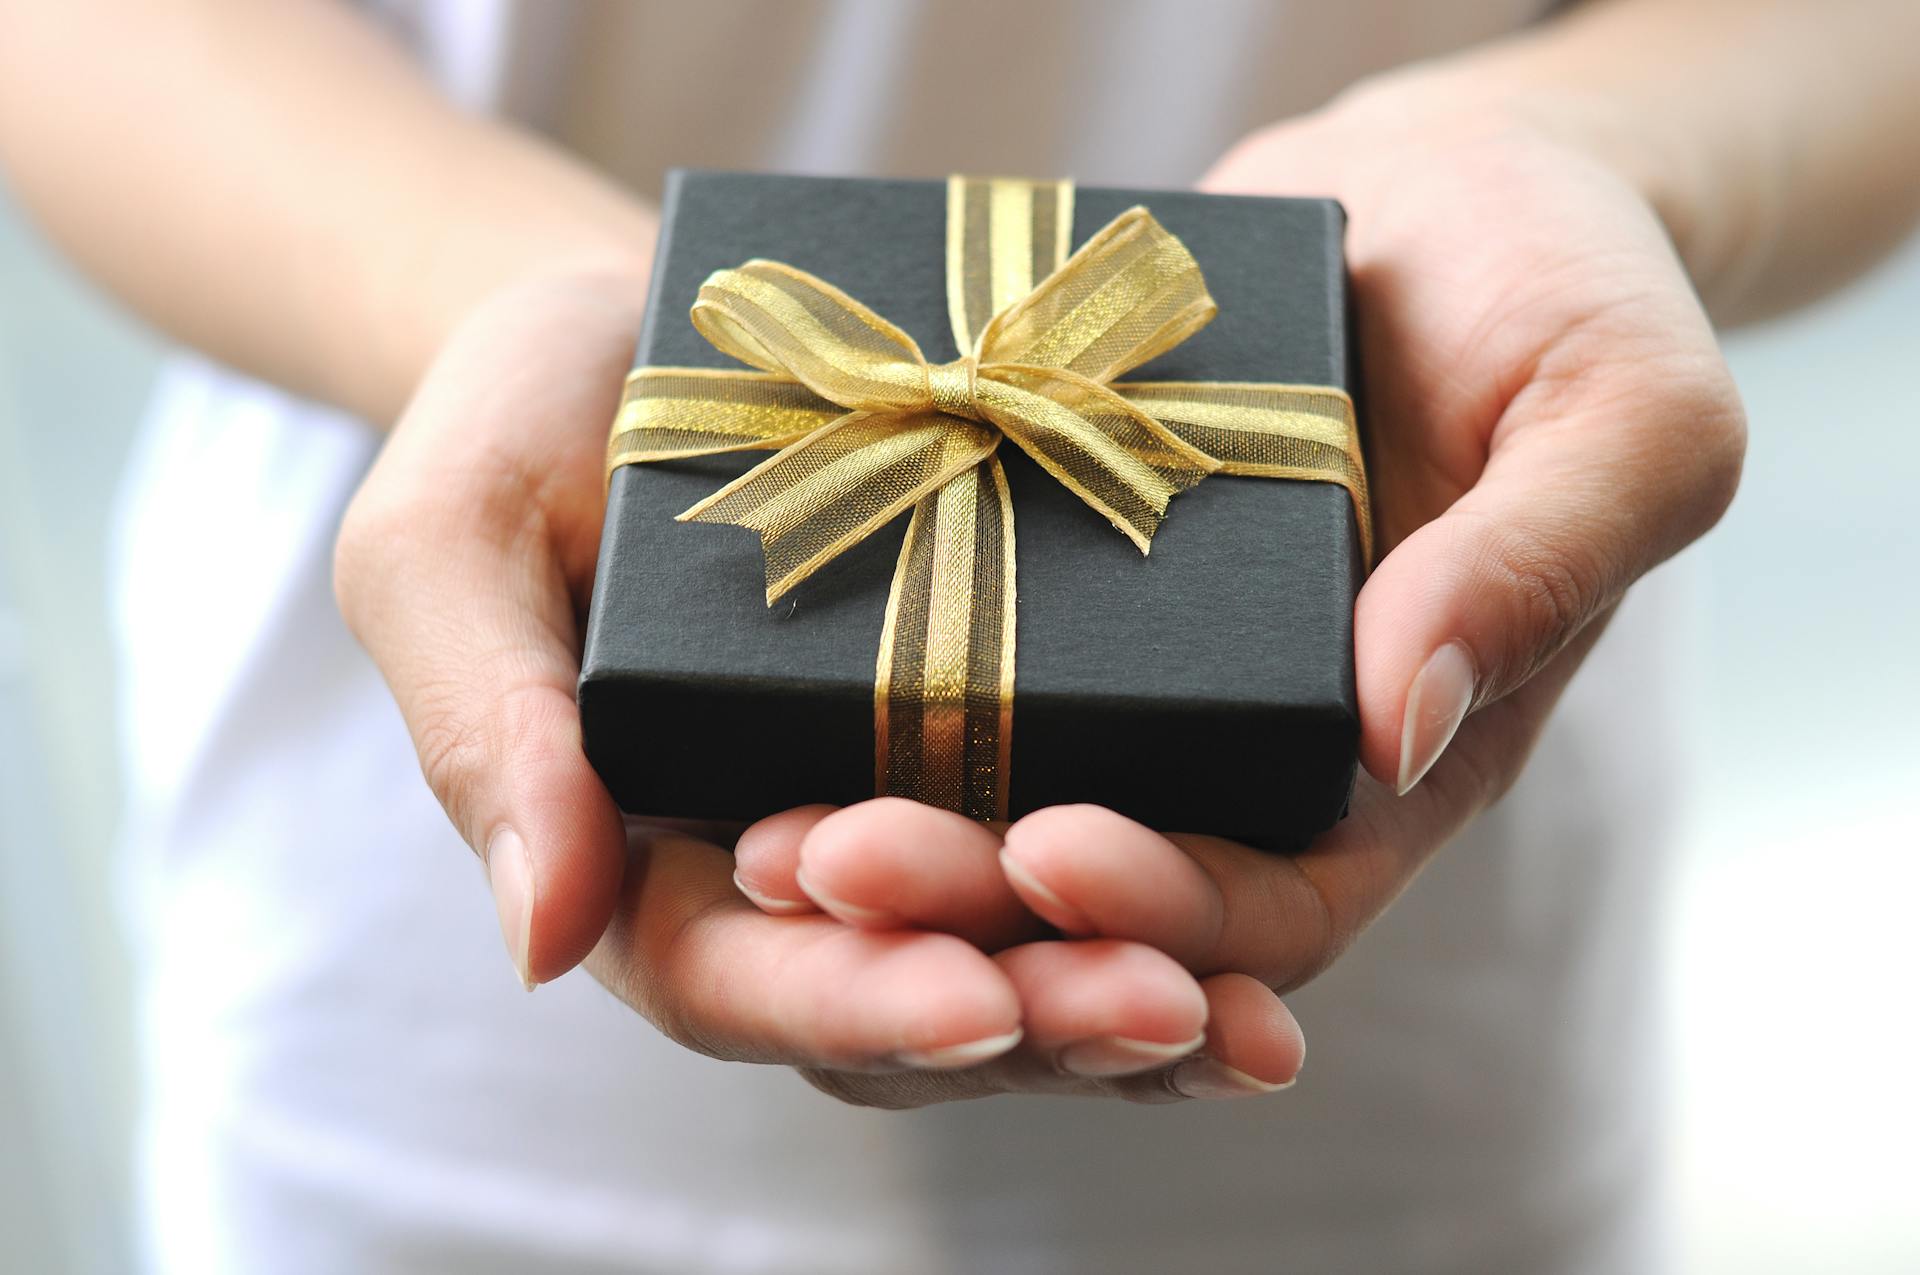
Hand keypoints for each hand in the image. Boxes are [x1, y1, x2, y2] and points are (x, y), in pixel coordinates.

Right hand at [334, 269, 1303, 1105]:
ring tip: (1251, 1017)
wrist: (655, 323)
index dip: (855, 1002)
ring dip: (1137, 999)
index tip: (969, 997)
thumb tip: (542, 940)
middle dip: (1037, 1018)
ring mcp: (917, 816)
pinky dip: (1187, 904)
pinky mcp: (1019, 741)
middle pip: (915, 1003)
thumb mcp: (454, 546)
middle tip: (1165, 1011)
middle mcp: (796, 874)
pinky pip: (1105, 852)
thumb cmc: (526, 427)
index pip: (742, 978)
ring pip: (1026, 961)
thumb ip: (488, 728)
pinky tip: (1270, 939)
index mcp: (651, 858)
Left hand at [730, 88, 1745, 1026]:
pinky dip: (872, 748)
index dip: (1165, 911)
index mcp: (1399, 763)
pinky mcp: (1070, 614)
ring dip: (901, 872)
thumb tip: (1400, 727)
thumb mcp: (1623, 412)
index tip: (1043, 849)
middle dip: (977, 917)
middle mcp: (1262, 761)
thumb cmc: (1564, 289)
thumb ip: (1541, 563)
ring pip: (1010, 848)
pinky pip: (962, 714)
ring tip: (767, 841)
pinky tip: (758, 733)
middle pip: (1111, 917)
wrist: (1440, 201)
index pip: (1279, 909)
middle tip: (826, 865)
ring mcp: (1158, 697)